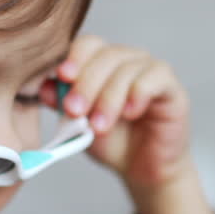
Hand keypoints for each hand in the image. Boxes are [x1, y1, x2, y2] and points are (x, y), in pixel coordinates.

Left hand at [43, 35, 191, 188]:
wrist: (141, 169)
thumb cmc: (110, 141)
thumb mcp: (77, 125)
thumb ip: (61, 104)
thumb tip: (43, 87)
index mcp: (101, 62)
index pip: (87, 44)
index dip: (74, 57)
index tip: (62, 77)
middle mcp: (126, 59)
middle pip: (105, 55)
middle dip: (86, 84)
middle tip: (75, 111)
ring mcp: (150, 70)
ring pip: (127, 68)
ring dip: (108, 98)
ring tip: (99, 126)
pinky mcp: (171, 86)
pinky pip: (155, 77)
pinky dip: (138, 94)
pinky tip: (129, 114)